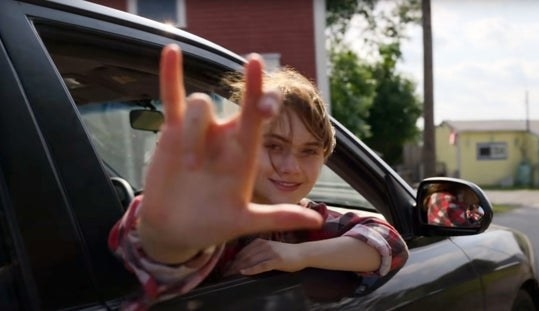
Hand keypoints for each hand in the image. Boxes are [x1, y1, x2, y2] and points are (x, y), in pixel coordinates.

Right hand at [137, 44, 322, 263]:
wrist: (175, 229)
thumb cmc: (213, 225)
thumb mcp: (245, 221)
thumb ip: (278, 217)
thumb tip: (314, 219)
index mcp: (244, 155)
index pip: (260, 121)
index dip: (267, 103)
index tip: (271, 100)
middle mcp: (226, 138)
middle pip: (241, 103)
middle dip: (252, 88)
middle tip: (256, 64)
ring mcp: (200, 132)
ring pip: (201, 106)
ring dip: (194, 132)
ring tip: (188, 167)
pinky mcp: (172, 131)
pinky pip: (172, 98)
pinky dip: (171, 74)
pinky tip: (171, 50)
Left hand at [226, 239, 306, 275]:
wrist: (303, 253)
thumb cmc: (286, 252)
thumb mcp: (270, 248)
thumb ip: (257, 251)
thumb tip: (242, 260)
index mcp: (261, 241)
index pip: (243, 251)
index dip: (233, 260)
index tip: (226, 268)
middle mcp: (264, 244)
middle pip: (244, 256)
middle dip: (233, 265)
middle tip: (225, 273)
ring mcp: (271, 252)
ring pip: (251, 260)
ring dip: (239, 268)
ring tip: (230, 274)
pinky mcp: (277, 260)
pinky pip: (261, 265)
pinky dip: (251, 269)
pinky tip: (244, 272)